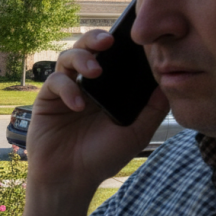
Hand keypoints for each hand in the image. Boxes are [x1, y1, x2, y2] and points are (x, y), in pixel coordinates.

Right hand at [28, 30, 169, 191]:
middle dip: (96, 38)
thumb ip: (153, 108)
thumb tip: (169, 79)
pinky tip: (78, 106)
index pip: (114, 56)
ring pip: (67, 57)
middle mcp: (86, 84)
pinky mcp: (47, 99)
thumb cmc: (103, 156)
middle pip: (87, 47)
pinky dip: (67, 89)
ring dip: (81, 58)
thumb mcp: (136, 133)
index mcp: (109, 87)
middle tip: (109, 41)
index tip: (134, 38)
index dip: (122, 43)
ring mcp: (66, 90)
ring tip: (95, 72)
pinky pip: (55, 82)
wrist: (71, 178)